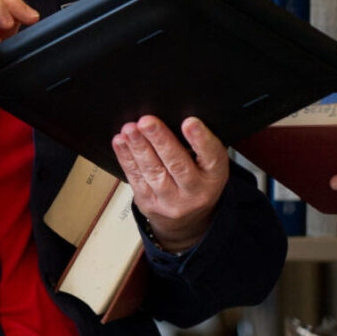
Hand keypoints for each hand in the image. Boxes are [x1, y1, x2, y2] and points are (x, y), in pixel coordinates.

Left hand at [113, 115, 228, 253]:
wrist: (187, 220)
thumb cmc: (198, 179)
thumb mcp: (209, 164)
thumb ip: (199, 144)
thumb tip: (174, 115)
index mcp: (214, 175)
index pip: (211, 156)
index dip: (200, 139)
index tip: (189, 122)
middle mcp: (195, 191)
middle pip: (177, 164)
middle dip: (160, 140)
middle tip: (147, 122)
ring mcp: (171, 201)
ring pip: (153, 172)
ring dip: (139, 148)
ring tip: (130, 129)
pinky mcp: (149, 203)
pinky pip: (136, 179)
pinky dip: (127, 158)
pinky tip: (121, 142)